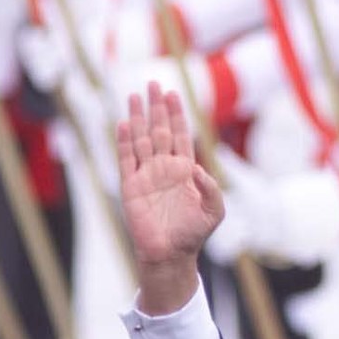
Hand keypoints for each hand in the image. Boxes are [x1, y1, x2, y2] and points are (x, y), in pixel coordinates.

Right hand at [117, 82, 223, 312]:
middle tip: (153, 83)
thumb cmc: (194, 234)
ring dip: (138, 117)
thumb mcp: (214, 211)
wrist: (171, 255)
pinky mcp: (131, 187)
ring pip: (141, 139)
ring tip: (134, 95)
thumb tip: (196, 168)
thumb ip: (211, 188)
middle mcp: (163, 168)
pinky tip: (125, 123)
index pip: (179, 135)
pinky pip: (126, 160)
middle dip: (157, 107)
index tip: (173, 93)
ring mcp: (146, 176)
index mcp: (184, 170)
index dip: (176, 114)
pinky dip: (124, 142)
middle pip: (158, 130)